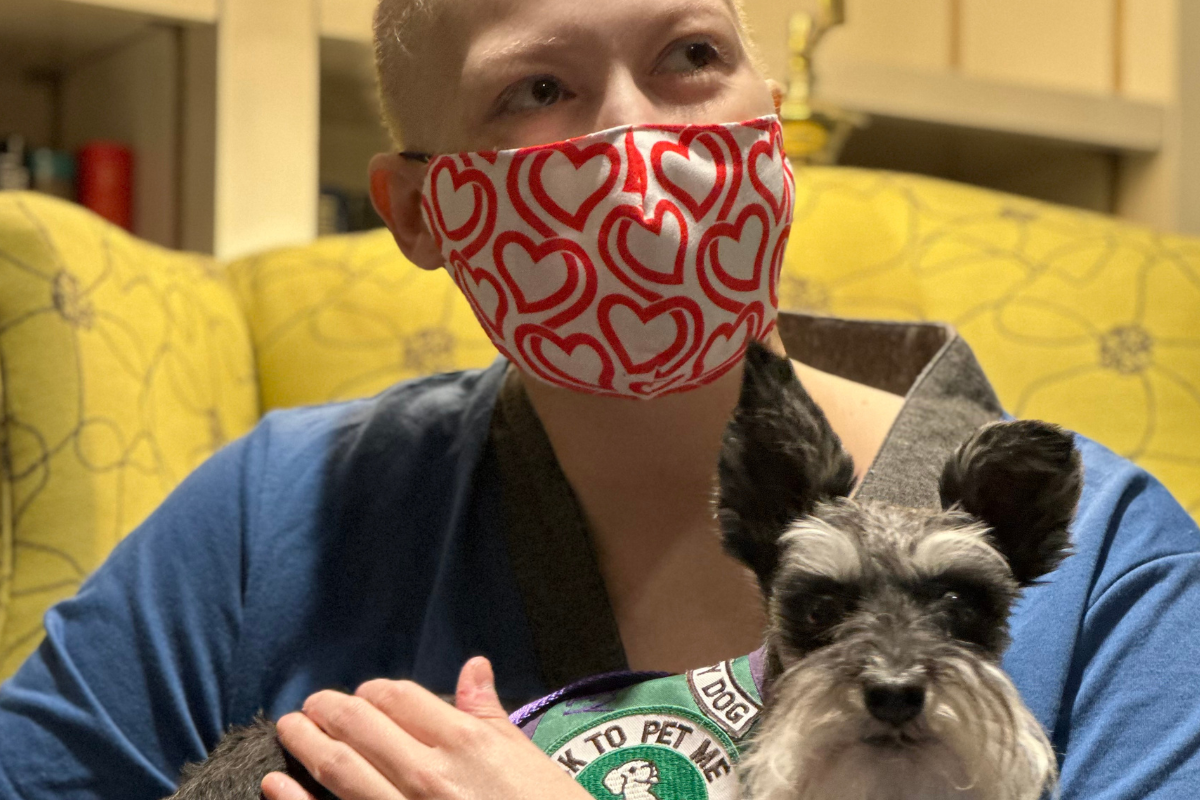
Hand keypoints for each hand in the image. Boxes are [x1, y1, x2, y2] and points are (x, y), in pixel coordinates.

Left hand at [261, 657, 593, 799]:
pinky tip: (275, 783)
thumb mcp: (527, 759)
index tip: (364, 695)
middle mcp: (428, 773)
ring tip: (289, 728)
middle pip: (362, 725)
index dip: (375, 692)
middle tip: (313, 704)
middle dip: (330, 709)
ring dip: (307, 742)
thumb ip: (490, 714)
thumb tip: (474, 668)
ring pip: (338, 767)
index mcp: (466, 742)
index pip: (402, 698)